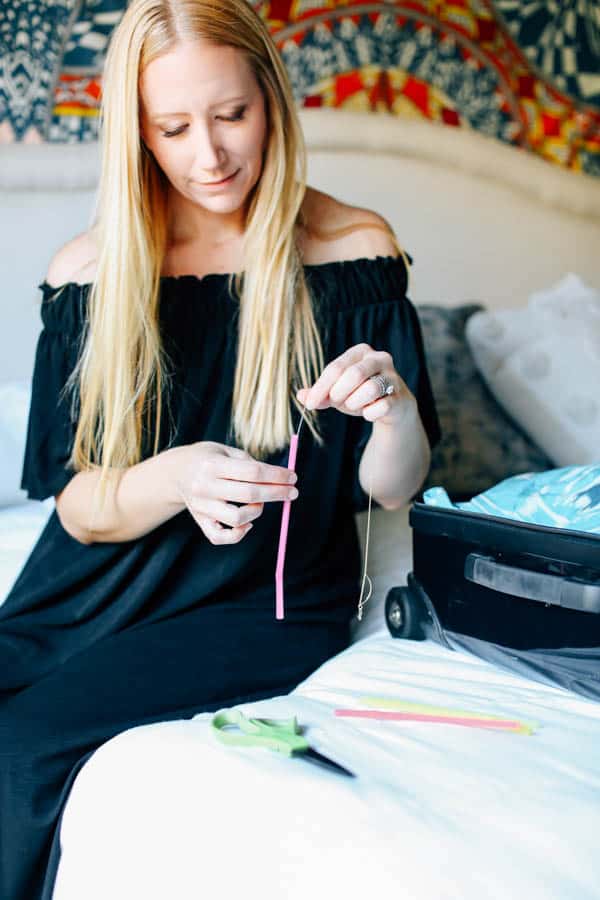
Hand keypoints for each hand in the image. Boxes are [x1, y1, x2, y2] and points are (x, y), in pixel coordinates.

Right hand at [175, 442, 297, 544]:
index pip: (253, 472)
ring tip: (260, 502)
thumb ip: (250, 463)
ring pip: (237, 518)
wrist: (176, 472)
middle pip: (249, 494)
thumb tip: (280, 478)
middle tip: (292, 492)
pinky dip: (239, 534)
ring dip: (257, 511)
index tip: (293, 477)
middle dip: (277, 493)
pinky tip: (249, 523)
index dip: (277, 475)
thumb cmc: (209, 458)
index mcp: (213, 464)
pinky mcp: (200, 521)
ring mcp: (201, 507)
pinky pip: (220, 537)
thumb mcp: (226, 450)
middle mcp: (204, 486)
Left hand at [296, 343, 409, 425]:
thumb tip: (301, 396)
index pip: (336, 368)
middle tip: (336, 402)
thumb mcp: (336, 391)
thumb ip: (319, 393)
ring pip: (370, 389)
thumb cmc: (359, 394)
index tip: (310, 404)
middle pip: (354, 374)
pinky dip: (369, 414)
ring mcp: (393, 377)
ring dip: (355, 403)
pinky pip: (382, 407)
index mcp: (360, 352)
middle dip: (339, 393)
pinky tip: (368, 413)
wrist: (390, 408)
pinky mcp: (400, 397)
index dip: (320, 388)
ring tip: (354, 405)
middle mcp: (379, 358)